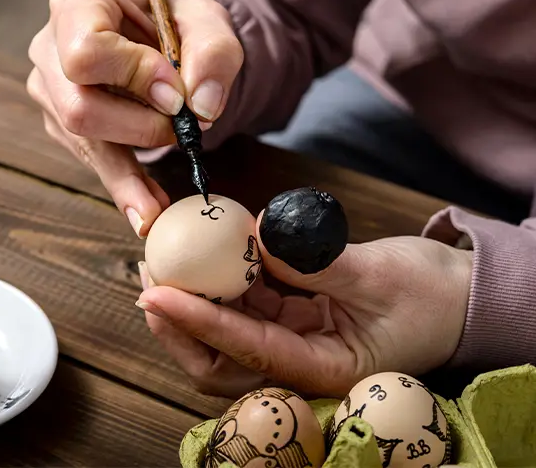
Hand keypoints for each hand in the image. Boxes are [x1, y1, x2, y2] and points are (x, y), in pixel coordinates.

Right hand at [26, 0, 243, 236]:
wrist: (163, 36)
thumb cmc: (177, 18)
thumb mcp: (207, 18)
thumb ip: (213, 52)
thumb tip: (200, 107)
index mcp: (79, 4)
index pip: (87, 51)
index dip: (134, 77)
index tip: (176, 94)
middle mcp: (50, 47)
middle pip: (78, 106)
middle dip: (137, 128)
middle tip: (183, 132)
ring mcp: (50, 90)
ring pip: (82, 142)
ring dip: (127, 175)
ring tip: (159, 208)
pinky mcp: (61, 125)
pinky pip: (91, 160)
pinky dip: (124, 186)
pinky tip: (147, 208)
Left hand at [136, 214, 473, 397]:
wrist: (461, 299)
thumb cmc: (434, 296)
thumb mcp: (379, 274)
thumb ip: (315, 262)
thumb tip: (254, 240)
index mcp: (323, 370)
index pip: (247, 350)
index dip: (198, 323)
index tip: (158, 296)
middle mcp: (297, 364)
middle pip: (218, 359)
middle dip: (176, 324)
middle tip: (149, 278)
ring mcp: (290, 340)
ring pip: (223, 331)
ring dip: (191, 298)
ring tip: (162, 258)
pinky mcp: (289, 316)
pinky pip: (243, 301)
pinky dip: (219, 277)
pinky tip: (204, 248)